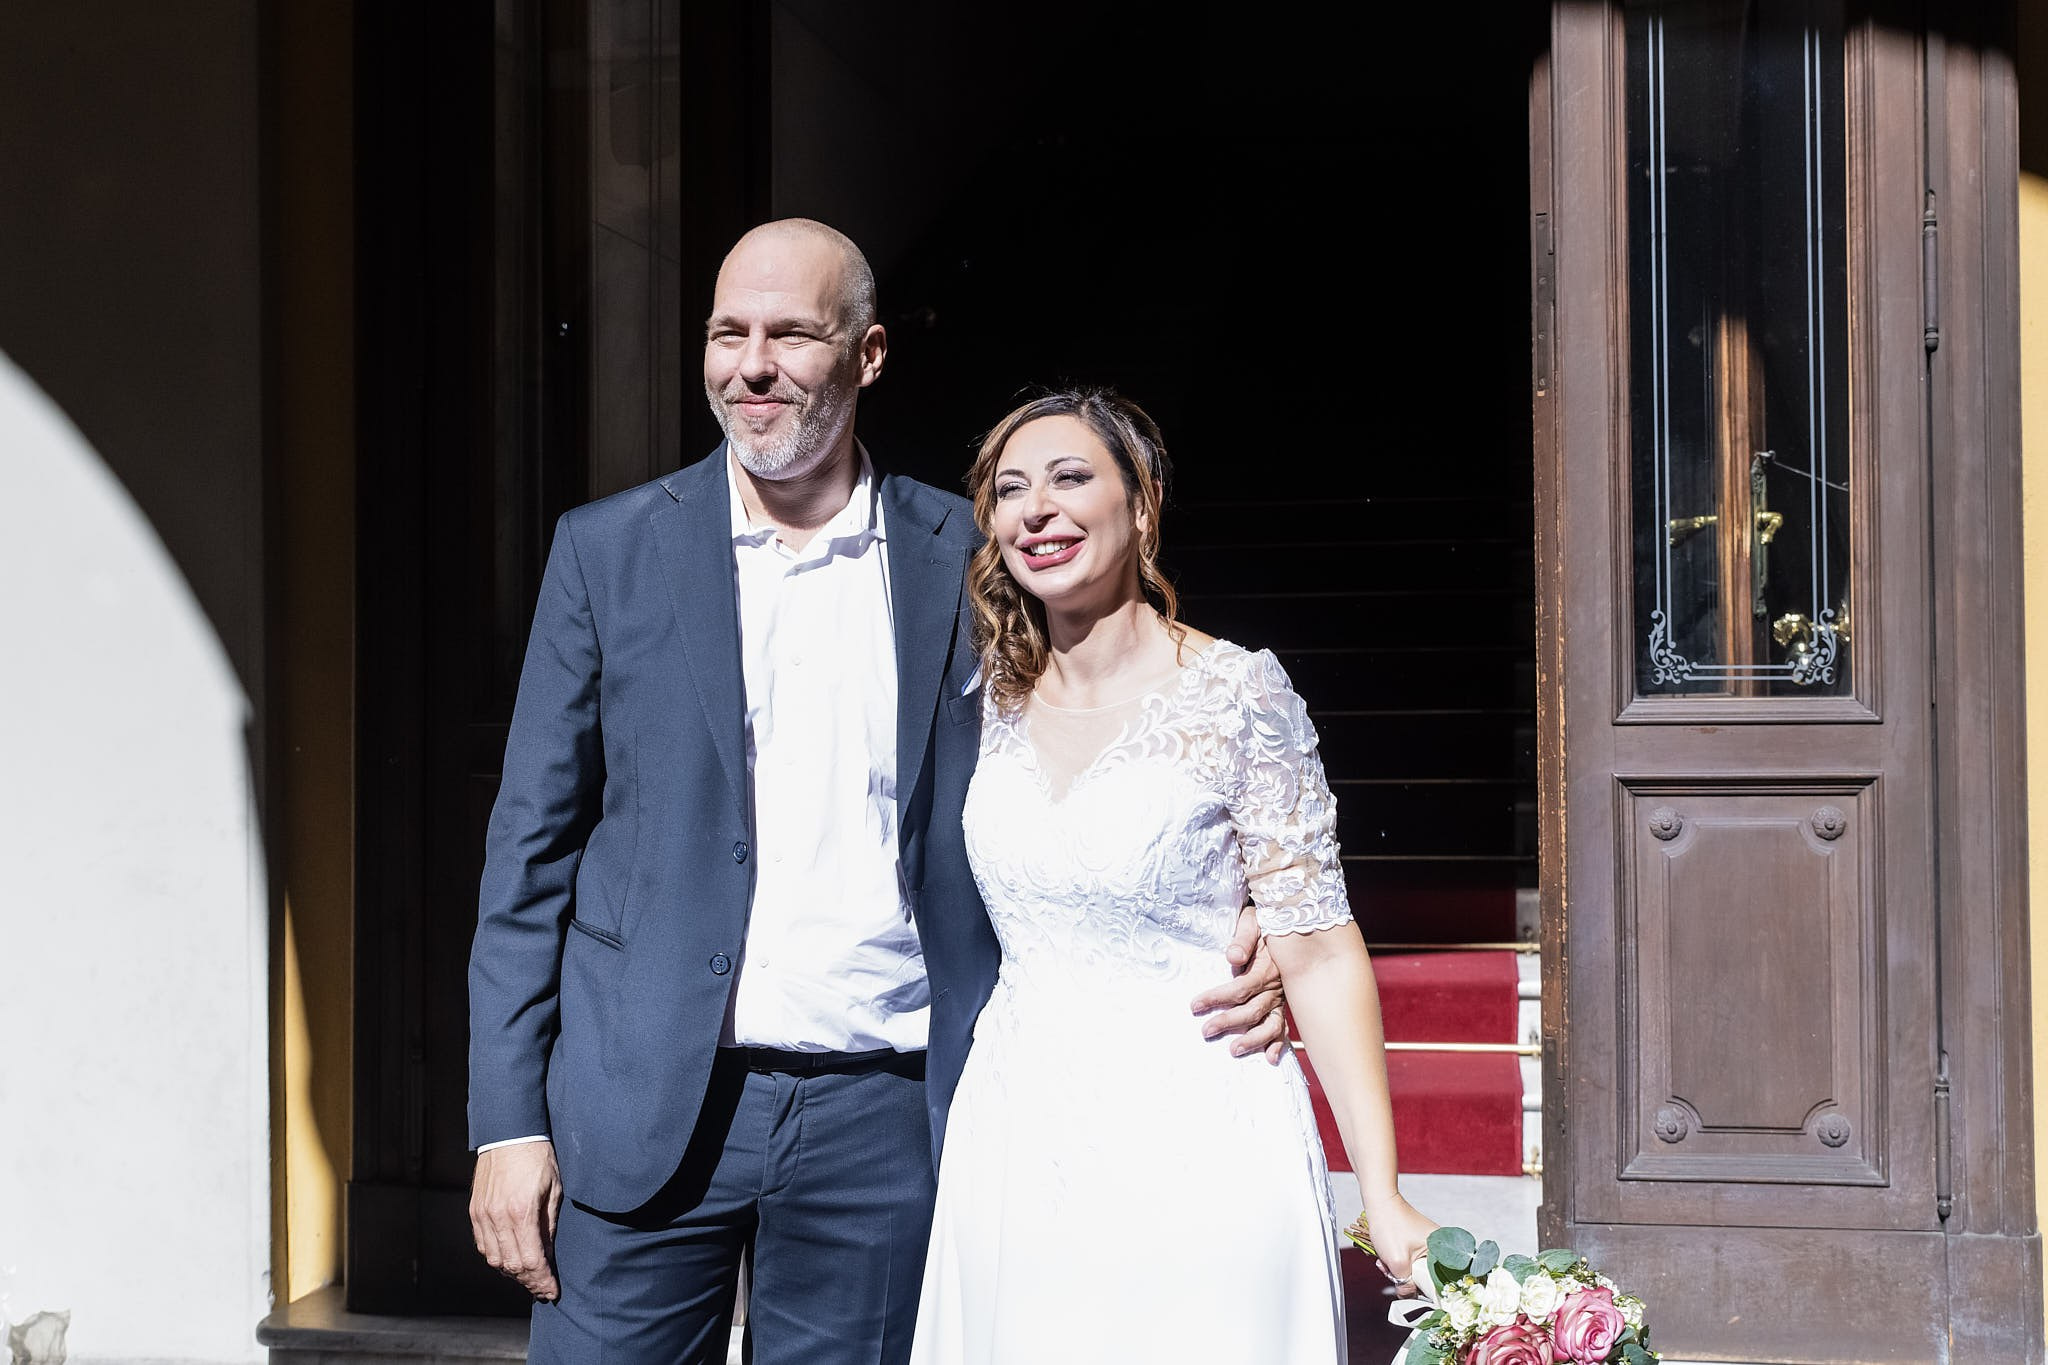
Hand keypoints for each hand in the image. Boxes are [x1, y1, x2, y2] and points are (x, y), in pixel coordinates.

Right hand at [470, 1140, 563, 1300]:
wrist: (509, 1133)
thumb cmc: (537, 1157)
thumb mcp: (554, 1189)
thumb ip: (549, 1224)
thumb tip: (548, 1254)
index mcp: (521, 1212)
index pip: (531, 1260)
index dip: (542, 1280)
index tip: (552, 1291)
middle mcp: (498, 1217)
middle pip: (511, 1265)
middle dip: (529, 1281)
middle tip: (543, 1289)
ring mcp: (482, 1215)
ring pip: (494, 1259)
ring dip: (511, 1272)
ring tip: (529, 1277)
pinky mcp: (475, 1211)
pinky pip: (482, 1245)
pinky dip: (496, 1257)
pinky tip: (509, 1259)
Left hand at [1188, 904, 1287, 1062]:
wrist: (1290, 919)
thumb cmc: (1265, 920)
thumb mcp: (1253, 921)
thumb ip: (1243, 938)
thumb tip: (1232, 958)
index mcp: (1269, 967)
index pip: (1241, 988)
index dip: (1217, 997)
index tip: (1195, 1004)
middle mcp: (1277, 986)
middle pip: (1253, 1010)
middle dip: (1229, 1022)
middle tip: (1205, 1031)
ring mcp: (1282, 997)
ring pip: (1271, 1023)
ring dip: (1254, 1039)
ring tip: (1234, 1050)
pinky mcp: (1284, 1002)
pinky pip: (1284, 1025)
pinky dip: (1279, 1043)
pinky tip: (1271, 1058)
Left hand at [1357, 1192, 1437, 1294]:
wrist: (1378, 1202)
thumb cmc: (1390, 1225)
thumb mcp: (1398, 1262)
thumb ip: (1406, 1285)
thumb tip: (1407, 1296)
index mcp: (1442, 1250)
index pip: (1440, 1282)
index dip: (1424, 1290)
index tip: (1410, 1291)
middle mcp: (1440, 1247)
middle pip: (1426, 1277)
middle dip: (1406, 1278)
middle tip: (1391, 1271)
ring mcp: (1428, 1244)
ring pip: (1415, 1270)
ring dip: (1398, 1270)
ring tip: (1386, 1261)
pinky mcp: (1417, 1243)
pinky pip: (1410, 1261)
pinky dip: (1397, 1262)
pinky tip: (1386, 1257)